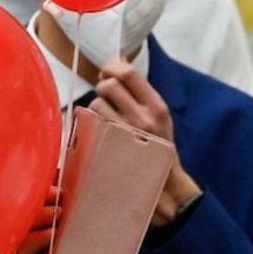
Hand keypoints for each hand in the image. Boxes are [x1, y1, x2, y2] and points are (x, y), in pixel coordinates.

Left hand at [91, 59, 199, 226]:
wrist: (164, 188)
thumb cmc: (159, 150)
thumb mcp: (160, 119)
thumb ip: (141, 94)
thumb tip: (116, 65)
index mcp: (157, 107)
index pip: (128, 72)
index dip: (112, 67)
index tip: (108, 73)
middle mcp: (142, 118)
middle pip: (107, 85)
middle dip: (103, 89)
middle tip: (109, 100)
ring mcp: (124, 134)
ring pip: (95, 104)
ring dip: (97, 109)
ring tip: (108, 121)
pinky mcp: (110, 147)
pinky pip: (88, 123)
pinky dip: (88, 123)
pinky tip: (98, 131)